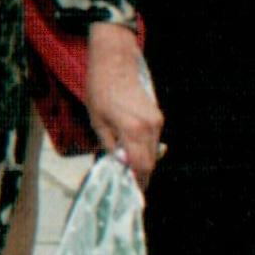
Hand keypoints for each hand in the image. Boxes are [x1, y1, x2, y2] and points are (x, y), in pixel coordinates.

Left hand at [82, 22, 162, 184]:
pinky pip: (153, 139)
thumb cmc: (100, 89)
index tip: (133, 192)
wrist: (115, 62)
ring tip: (127, 166)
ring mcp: (157, 121)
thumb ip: (109, 145)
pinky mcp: (158, 115)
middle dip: (140, 174)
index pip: (141, 165)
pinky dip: (144, 147)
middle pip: (150, 161)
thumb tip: (120, 163)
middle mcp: (150, 127)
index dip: (138, 181)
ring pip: (153, 150)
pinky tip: (132, 148)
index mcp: (133, 130)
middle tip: (129, 182)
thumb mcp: (96, 120)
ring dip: (142, 160)